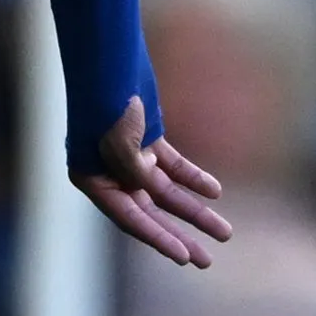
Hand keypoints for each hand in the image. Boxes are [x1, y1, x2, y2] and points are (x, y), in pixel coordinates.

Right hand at [76, 97, 234, 269]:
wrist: (108, 56)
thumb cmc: (104, 99)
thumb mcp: (118, 142)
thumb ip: (136, 173)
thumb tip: (154, 191)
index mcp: (92, 178)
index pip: (129, 217)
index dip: (158, 238)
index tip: (184, 257)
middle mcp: (109, 173)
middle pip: (150, 213)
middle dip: (180, 235)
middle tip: (205, 260)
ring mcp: (130, 156)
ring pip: (167, 192)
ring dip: (194, 211)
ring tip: (222, 233)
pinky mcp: (148, 139)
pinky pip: (174, 166)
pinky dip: (194, 178)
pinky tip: (214, 192)